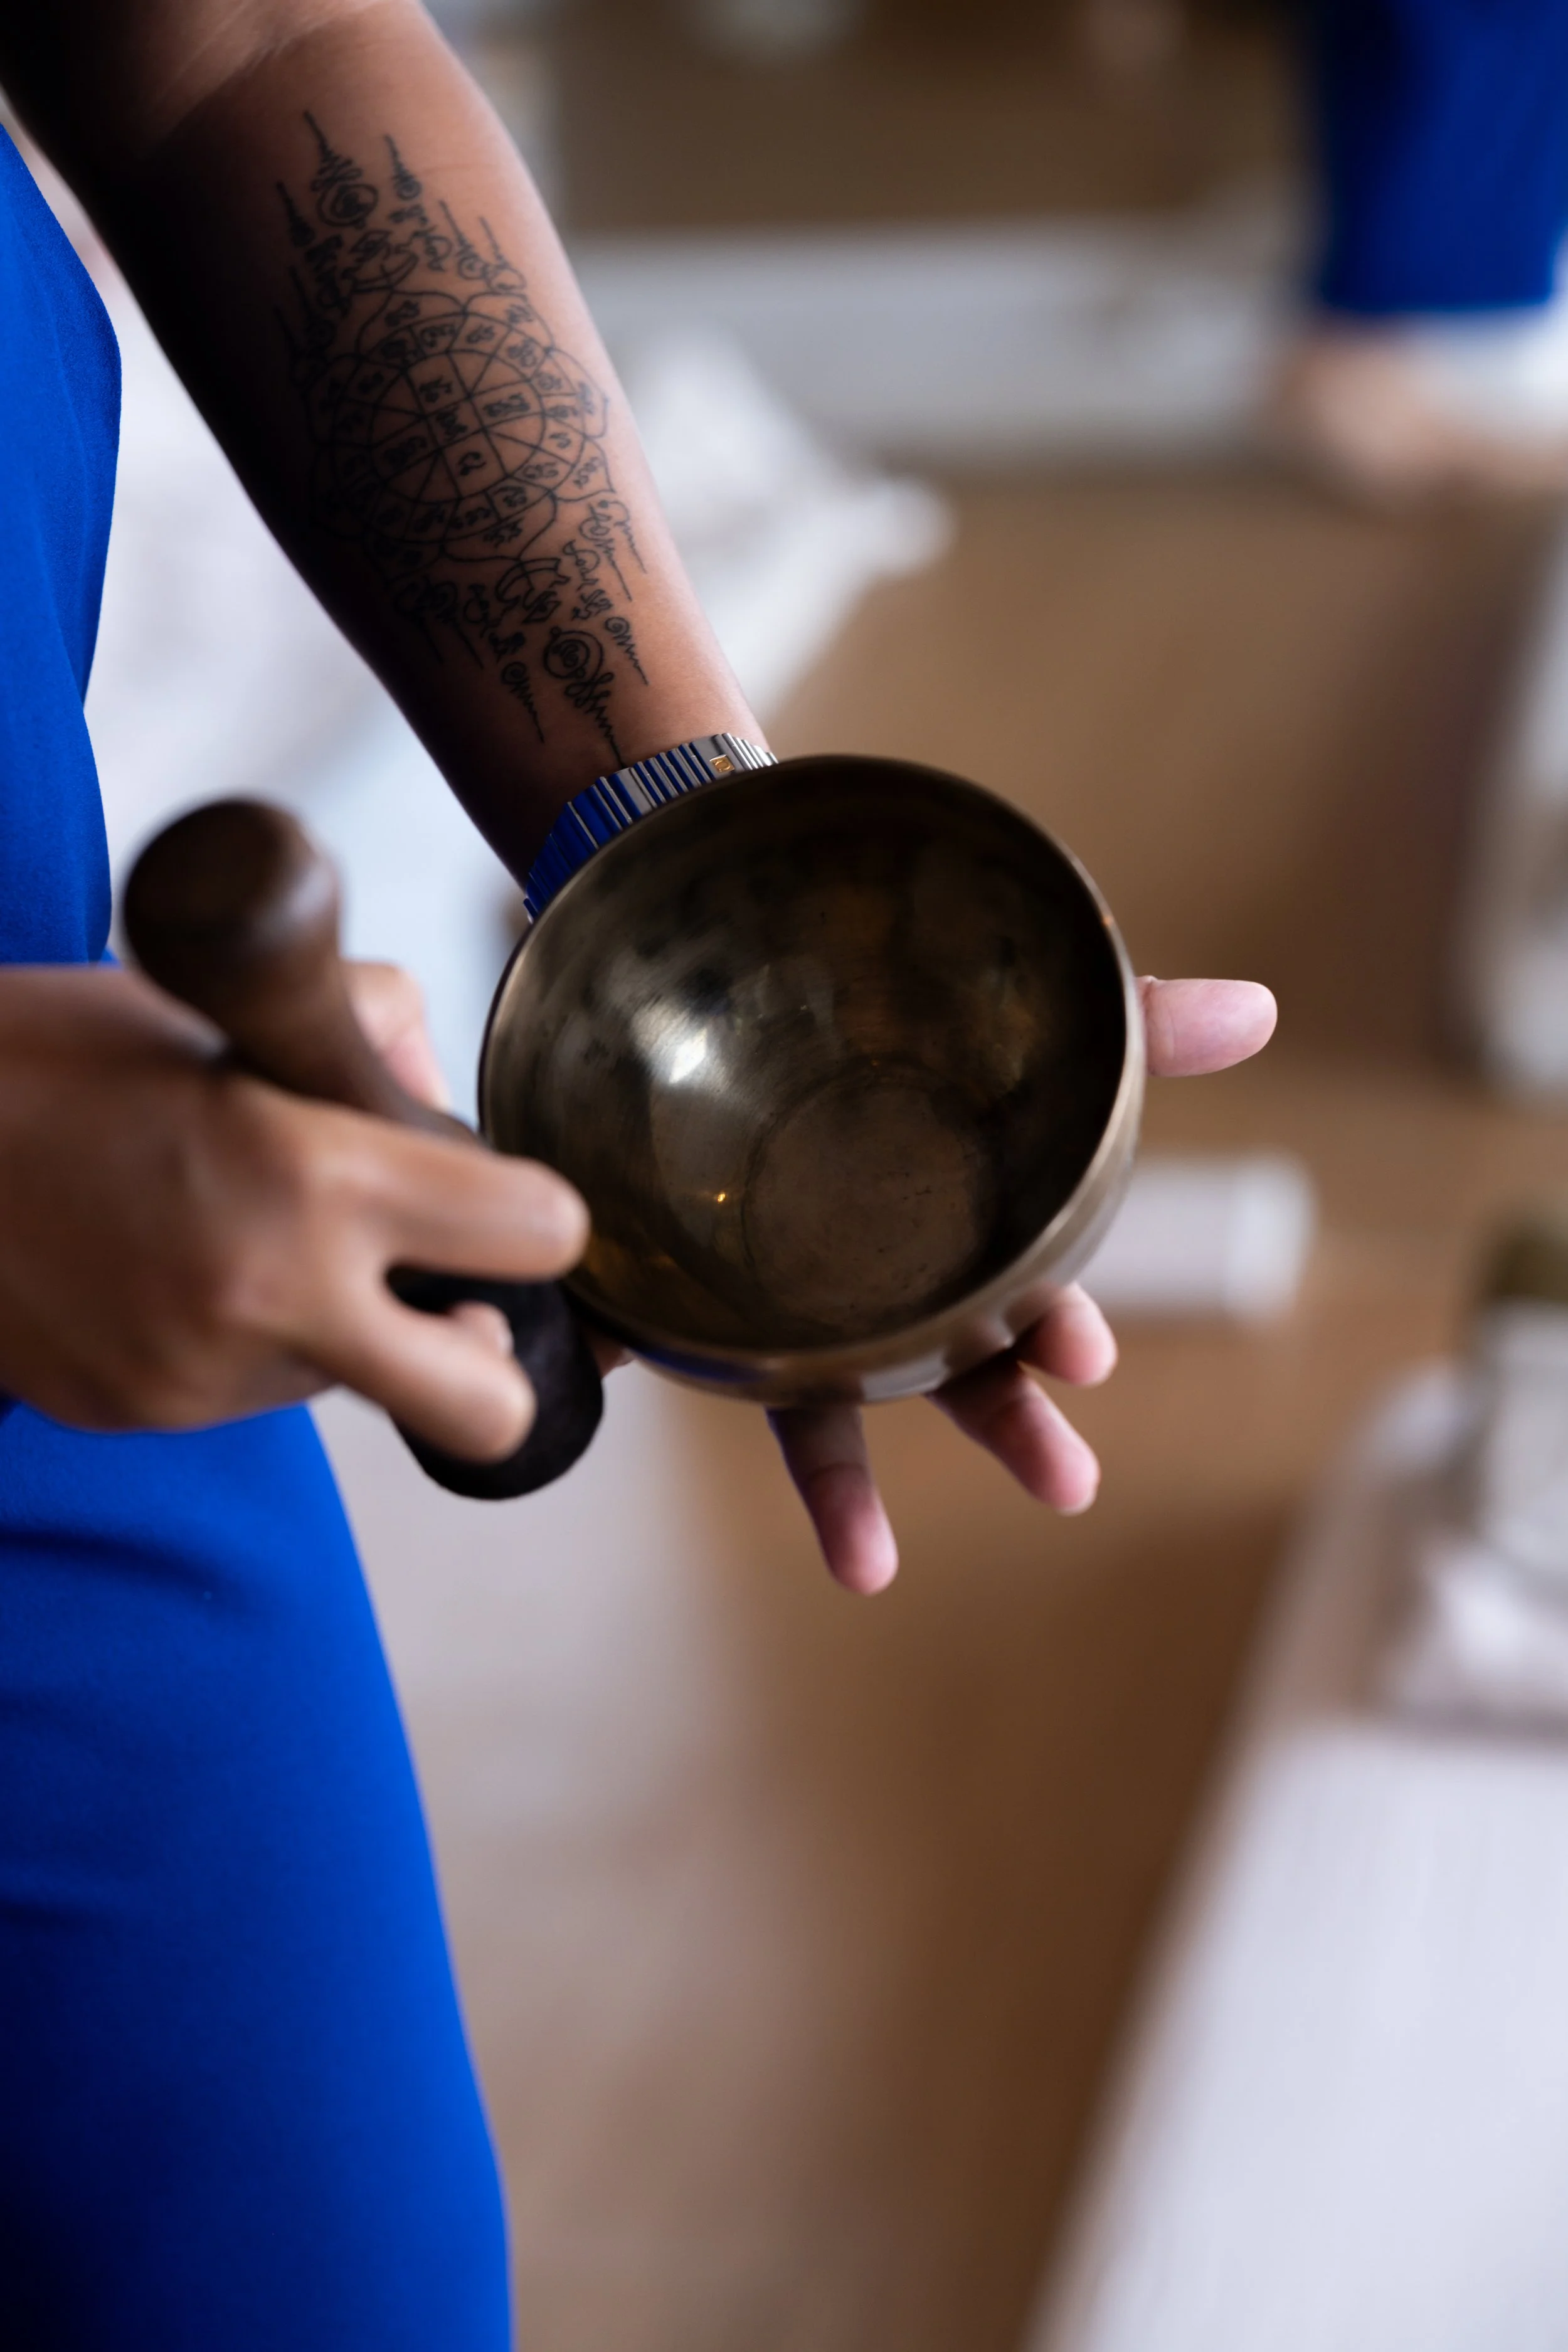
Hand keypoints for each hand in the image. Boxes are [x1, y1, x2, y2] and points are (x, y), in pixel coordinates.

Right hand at [0, 962, 586, 1457]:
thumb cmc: (48, 1056)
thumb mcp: (221, 1005)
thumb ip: (365, 1029)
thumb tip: (435, 1098)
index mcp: (311, 1174)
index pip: (534, 1233)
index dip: (540, 1215)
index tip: (515, 1203)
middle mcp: (271, 1294)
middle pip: (489, 1407)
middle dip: (495, 1362)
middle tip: (455, 1302)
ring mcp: (202, 1375)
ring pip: (356, 1392)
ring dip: (343, 1335)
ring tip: (252, 1243)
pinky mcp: (139, 1414)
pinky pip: (251, 1395)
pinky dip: (245, 1344)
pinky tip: (179, 1271)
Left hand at [769, 978, 1278, 1593]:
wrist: (738, 1026)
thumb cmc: (898, 1037)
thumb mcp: (1016, 1027)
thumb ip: (1130, 1024)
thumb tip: (1259, 1010)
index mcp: (983, 1223)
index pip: (1035, 1289)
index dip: (1061, 1327)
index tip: (1083, 1360)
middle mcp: (916, 1276)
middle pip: (974, 1365)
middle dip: (1017, 1425)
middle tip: (1067, 1480)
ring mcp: (836, 1311)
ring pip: (884, 1403)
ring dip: (877, 1492)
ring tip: (877, 1565)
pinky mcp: (751, 1328)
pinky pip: (793, 1420)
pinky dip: (830, 1496)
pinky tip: (857, 1562)